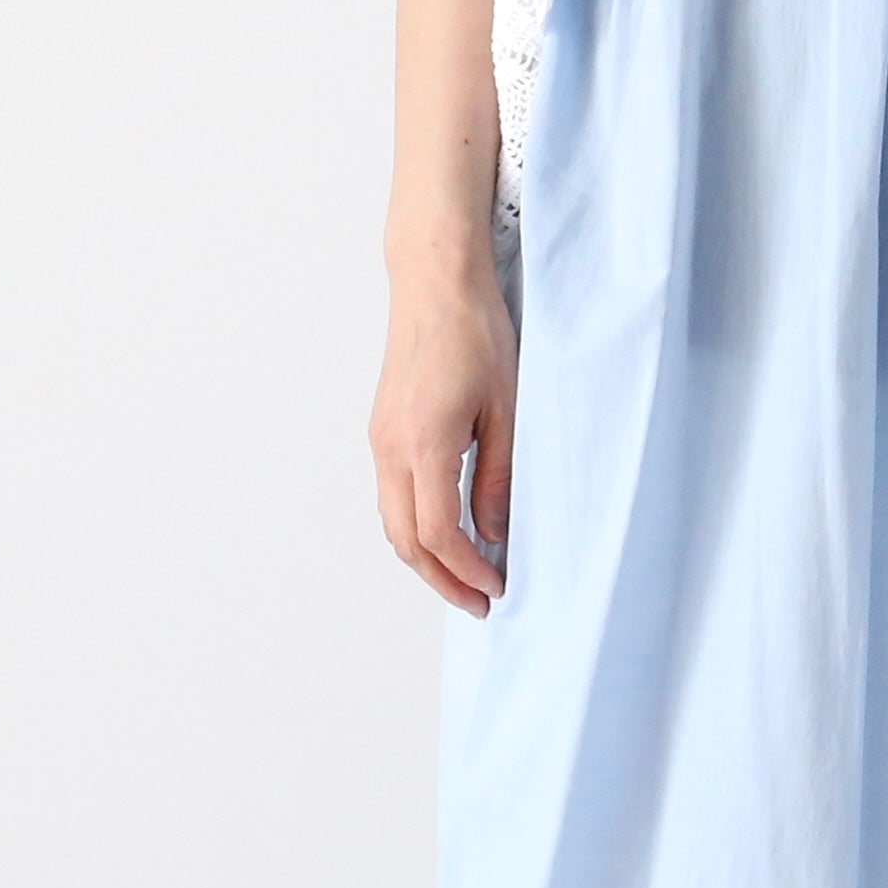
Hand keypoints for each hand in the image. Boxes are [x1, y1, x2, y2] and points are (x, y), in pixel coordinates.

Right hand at [370, 242, 516, 615]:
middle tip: (479, 603)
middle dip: (441, 580)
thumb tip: (493, 534)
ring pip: (393, 521)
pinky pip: (392, 496)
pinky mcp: (383, 430)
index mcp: (424, 443)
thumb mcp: (506, 409)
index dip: (465, 570)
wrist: (435, 284)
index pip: (437, 532)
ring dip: (426, 557)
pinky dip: (415, 527)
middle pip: (405, 539)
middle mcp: (391, 447)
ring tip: (465, 578)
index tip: (495, 588)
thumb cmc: (476, 334)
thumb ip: (499, 477)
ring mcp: (381, 439)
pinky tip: (447, 534)